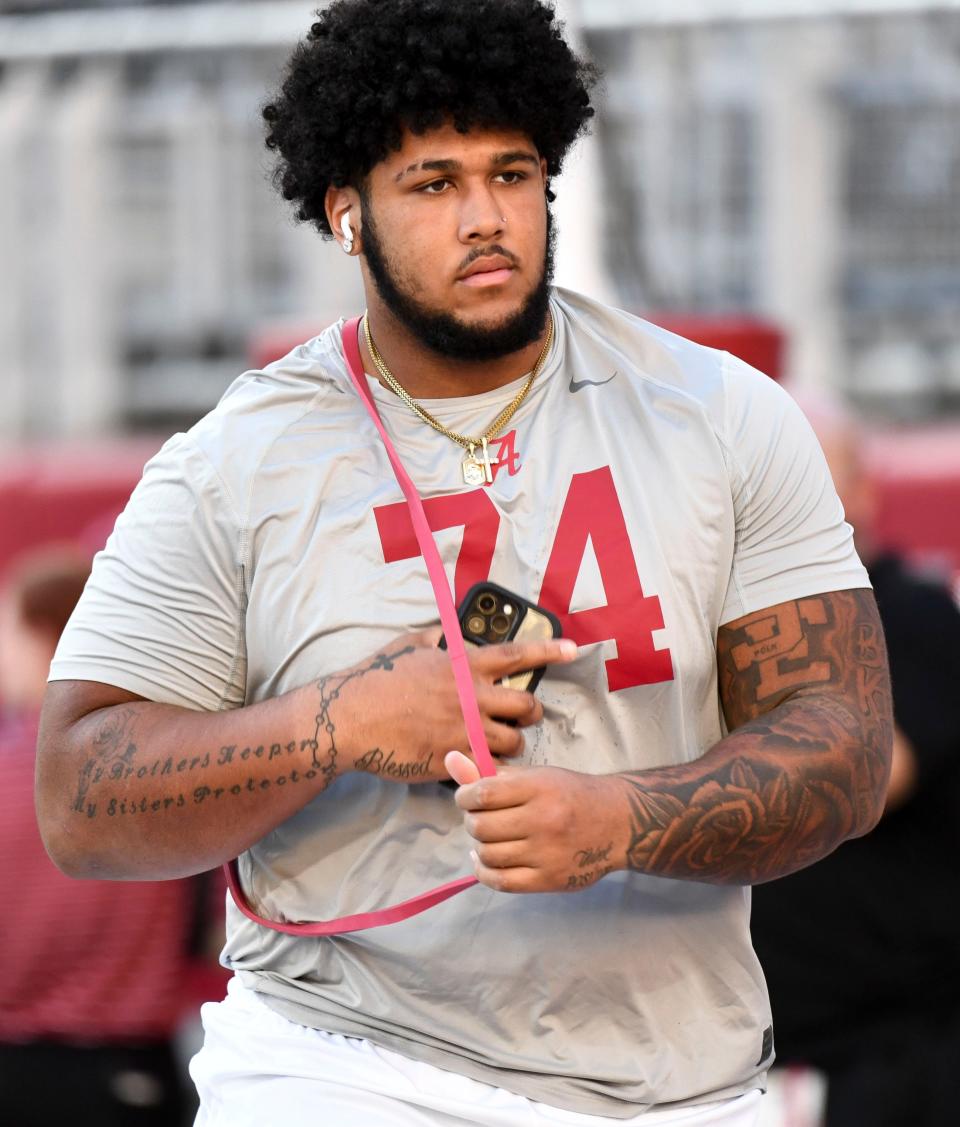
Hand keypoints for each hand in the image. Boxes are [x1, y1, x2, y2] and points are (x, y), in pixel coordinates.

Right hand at [333, 630, 576, 783]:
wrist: (351, 718)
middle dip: (532, 714)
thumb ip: (434, 639)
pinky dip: (490, 767)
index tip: (573, 649)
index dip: (549, 650)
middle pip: (526, 707)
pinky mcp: (453, 758)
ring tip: (499, 744)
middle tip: (523, 717)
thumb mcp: (406, 646)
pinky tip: (482, 766)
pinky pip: (488, 766)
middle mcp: (470, 696)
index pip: (517, 655)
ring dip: (512, 744)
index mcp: (463, 666)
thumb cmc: (375, 679)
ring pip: (513, 742)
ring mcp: (463, 730)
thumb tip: (444, 633)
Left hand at [446, 752, 622, 891]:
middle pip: (481, 826)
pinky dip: (484, 871)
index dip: (464, 796)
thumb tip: (450, 759)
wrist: (618, 822)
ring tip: (489, 837)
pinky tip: (484, 859)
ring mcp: (547, 853)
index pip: (483, 794)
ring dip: (480, 845)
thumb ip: (492, 773)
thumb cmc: (570, 794)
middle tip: (481, 817)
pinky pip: (501, 882)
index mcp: (539, 787)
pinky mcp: (549, 880)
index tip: (466, 798)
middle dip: (472, 821)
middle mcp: (543, 820)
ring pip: (488, 854)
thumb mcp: (536, 775)